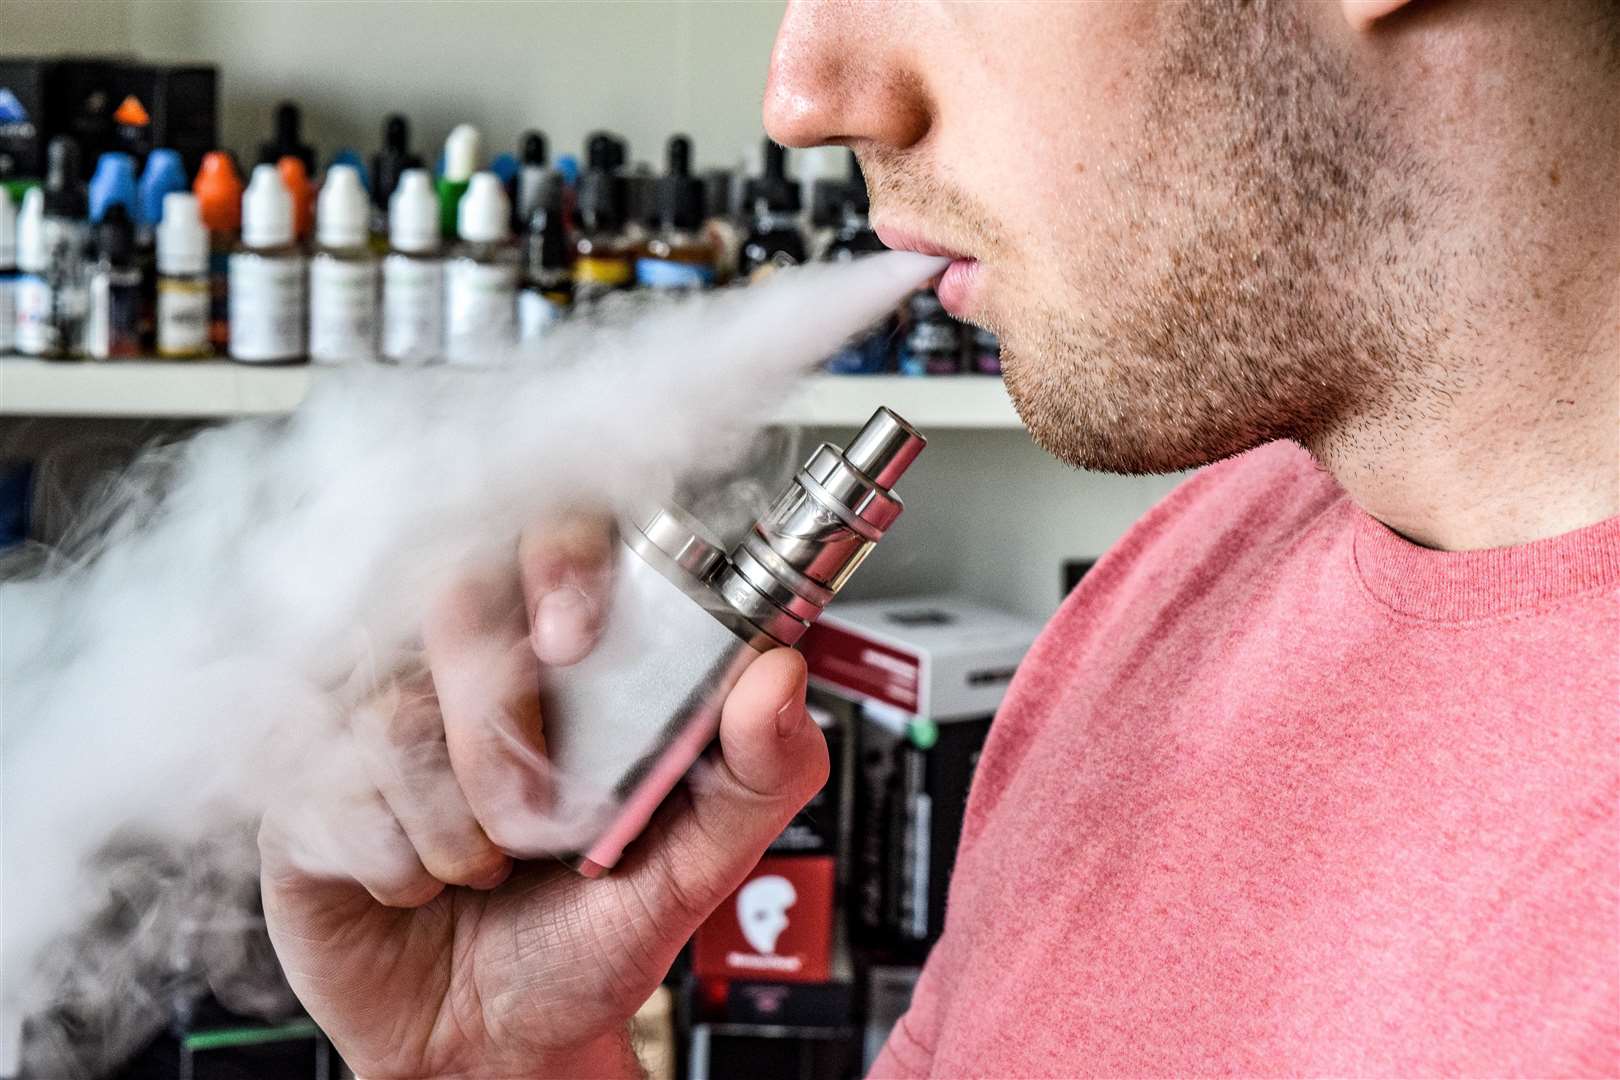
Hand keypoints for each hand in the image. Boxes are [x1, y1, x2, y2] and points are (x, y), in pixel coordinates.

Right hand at [260, 516, 828, 1078]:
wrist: (494, 1038)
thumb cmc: (589, 933)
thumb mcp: (696, 865)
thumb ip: (757, 773)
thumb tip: (778, 676)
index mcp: (565, 647)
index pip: (553, 528)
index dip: (559, 558)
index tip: (578, 637)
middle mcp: (463, 659)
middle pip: (454, 594)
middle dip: (504, 722)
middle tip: (541, 816)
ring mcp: (372, 707)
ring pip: (392, 704)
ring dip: (460, 820)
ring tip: (487, 865)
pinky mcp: (303, 776)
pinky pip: (332, 778)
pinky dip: (398, 856)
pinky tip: (419, 880)